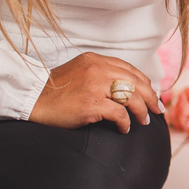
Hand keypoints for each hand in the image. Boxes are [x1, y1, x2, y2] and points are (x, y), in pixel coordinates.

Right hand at [29, 52, 162, 133]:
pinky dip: (125, 123)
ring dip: (142, 111)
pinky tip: (123, 128)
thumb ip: (101, 74)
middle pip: (137, 82)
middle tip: (157, 109)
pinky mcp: (91, 103)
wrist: (31, 99)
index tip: (152, 94)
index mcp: (96, 60)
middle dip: (151, 97)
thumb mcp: (79, 71)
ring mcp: (95, 86)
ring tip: (143, 121)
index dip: (145, 83)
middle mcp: (98, 69)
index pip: (130, 70)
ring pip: (133, 97)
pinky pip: (120, 114)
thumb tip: (127, 87)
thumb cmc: (55, 90)